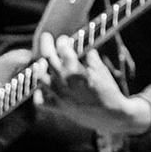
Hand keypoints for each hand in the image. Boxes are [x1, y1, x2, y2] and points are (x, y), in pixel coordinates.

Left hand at [33, 33, 150, 136]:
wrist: (111, 115)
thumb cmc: (108, 90)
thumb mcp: (101, 69)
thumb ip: (90, 57)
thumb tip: (84, 50)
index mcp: (76, 70)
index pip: (63, 49)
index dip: (62, 41)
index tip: (64, 39)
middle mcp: (64, 82)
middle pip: (48, 58)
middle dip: (46, 45)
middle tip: (46, 37)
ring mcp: (60, 96)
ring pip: (41, 77)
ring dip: (40, 66)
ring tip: (43, 61)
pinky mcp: (60, 108)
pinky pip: (41, 101)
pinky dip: (39, 93)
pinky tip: (42, 87)